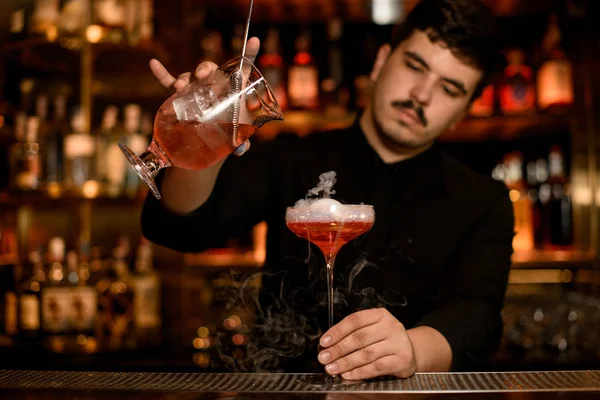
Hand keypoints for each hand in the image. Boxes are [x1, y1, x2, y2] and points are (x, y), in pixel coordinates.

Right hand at [147, 37, 261, 155]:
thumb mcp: (236, 140)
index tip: (254, 40)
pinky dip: (161, 74)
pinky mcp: (180, 97)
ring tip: (181, 87)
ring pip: (191, 76)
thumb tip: (242, 149)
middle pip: (211, 69)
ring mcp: (196, 90)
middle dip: (205, 68)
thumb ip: (242, 143)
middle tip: (202, 76)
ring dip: (185, 78)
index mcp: (232, 91)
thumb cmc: (226, 135)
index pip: (243, 70)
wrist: (206, 143)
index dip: (250, 54)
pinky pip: (169, 82)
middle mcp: (214, 85)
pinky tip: (154, 64)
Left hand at [318, 308, 416, 379]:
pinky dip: (359, 372)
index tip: (324, 342)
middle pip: (359, 337)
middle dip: (338, 349)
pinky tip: (347, 375)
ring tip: (332, 368)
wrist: (411, 351)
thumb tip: (328, 346)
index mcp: (380, 315)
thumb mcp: (372, 329)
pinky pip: (376, 367)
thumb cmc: (385, 340)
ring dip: (346, 362)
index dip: (337, 331)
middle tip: (324, 357)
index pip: (355, 320)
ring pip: (366, 354)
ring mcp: (398, 343)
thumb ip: (353, 334)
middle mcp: (390, 326)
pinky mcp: (402, 360)